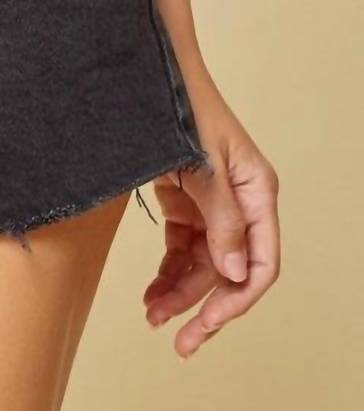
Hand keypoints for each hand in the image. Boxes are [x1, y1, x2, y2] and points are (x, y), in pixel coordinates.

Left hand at [142, 75, 279, 357]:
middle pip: (230, 270)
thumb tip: (233, 273)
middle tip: (178, 341)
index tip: (206, 325)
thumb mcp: (201, 162)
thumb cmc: (180, 105)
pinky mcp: (187, 196)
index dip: (235, 300)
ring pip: (204, 262)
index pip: (260, 263)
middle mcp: (242, 201)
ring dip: (181, 291)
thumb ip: (220, 217)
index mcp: (257, 192)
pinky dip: (169, 269)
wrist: (149, 69)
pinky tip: (152, 291)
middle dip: (203, 306)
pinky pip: (183, 245)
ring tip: (152, 315)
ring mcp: (214, 200)